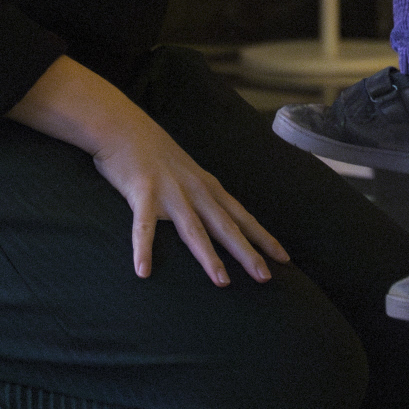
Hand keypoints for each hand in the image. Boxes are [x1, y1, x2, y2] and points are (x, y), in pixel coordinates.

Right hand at [11, 57, 287, 284]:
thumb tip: (215, 219)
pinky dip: (143, 248)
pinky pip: (142, 225)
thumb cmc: (154, 152)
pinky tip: (143, 271)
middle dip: (247, 252)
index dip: (263, 237)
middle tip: (265, 278)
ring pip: (194, 229)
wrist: (123, 126)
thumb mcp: (187, 172)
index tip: (284, 258)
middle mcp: (195, 189)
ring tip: (222, 282)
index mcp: (207, 186)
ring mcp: (170, 191)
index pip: (242, 216)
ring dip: (209, 256)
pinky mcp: (142, 192)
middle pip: (226, 225)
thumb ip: (201, 195)